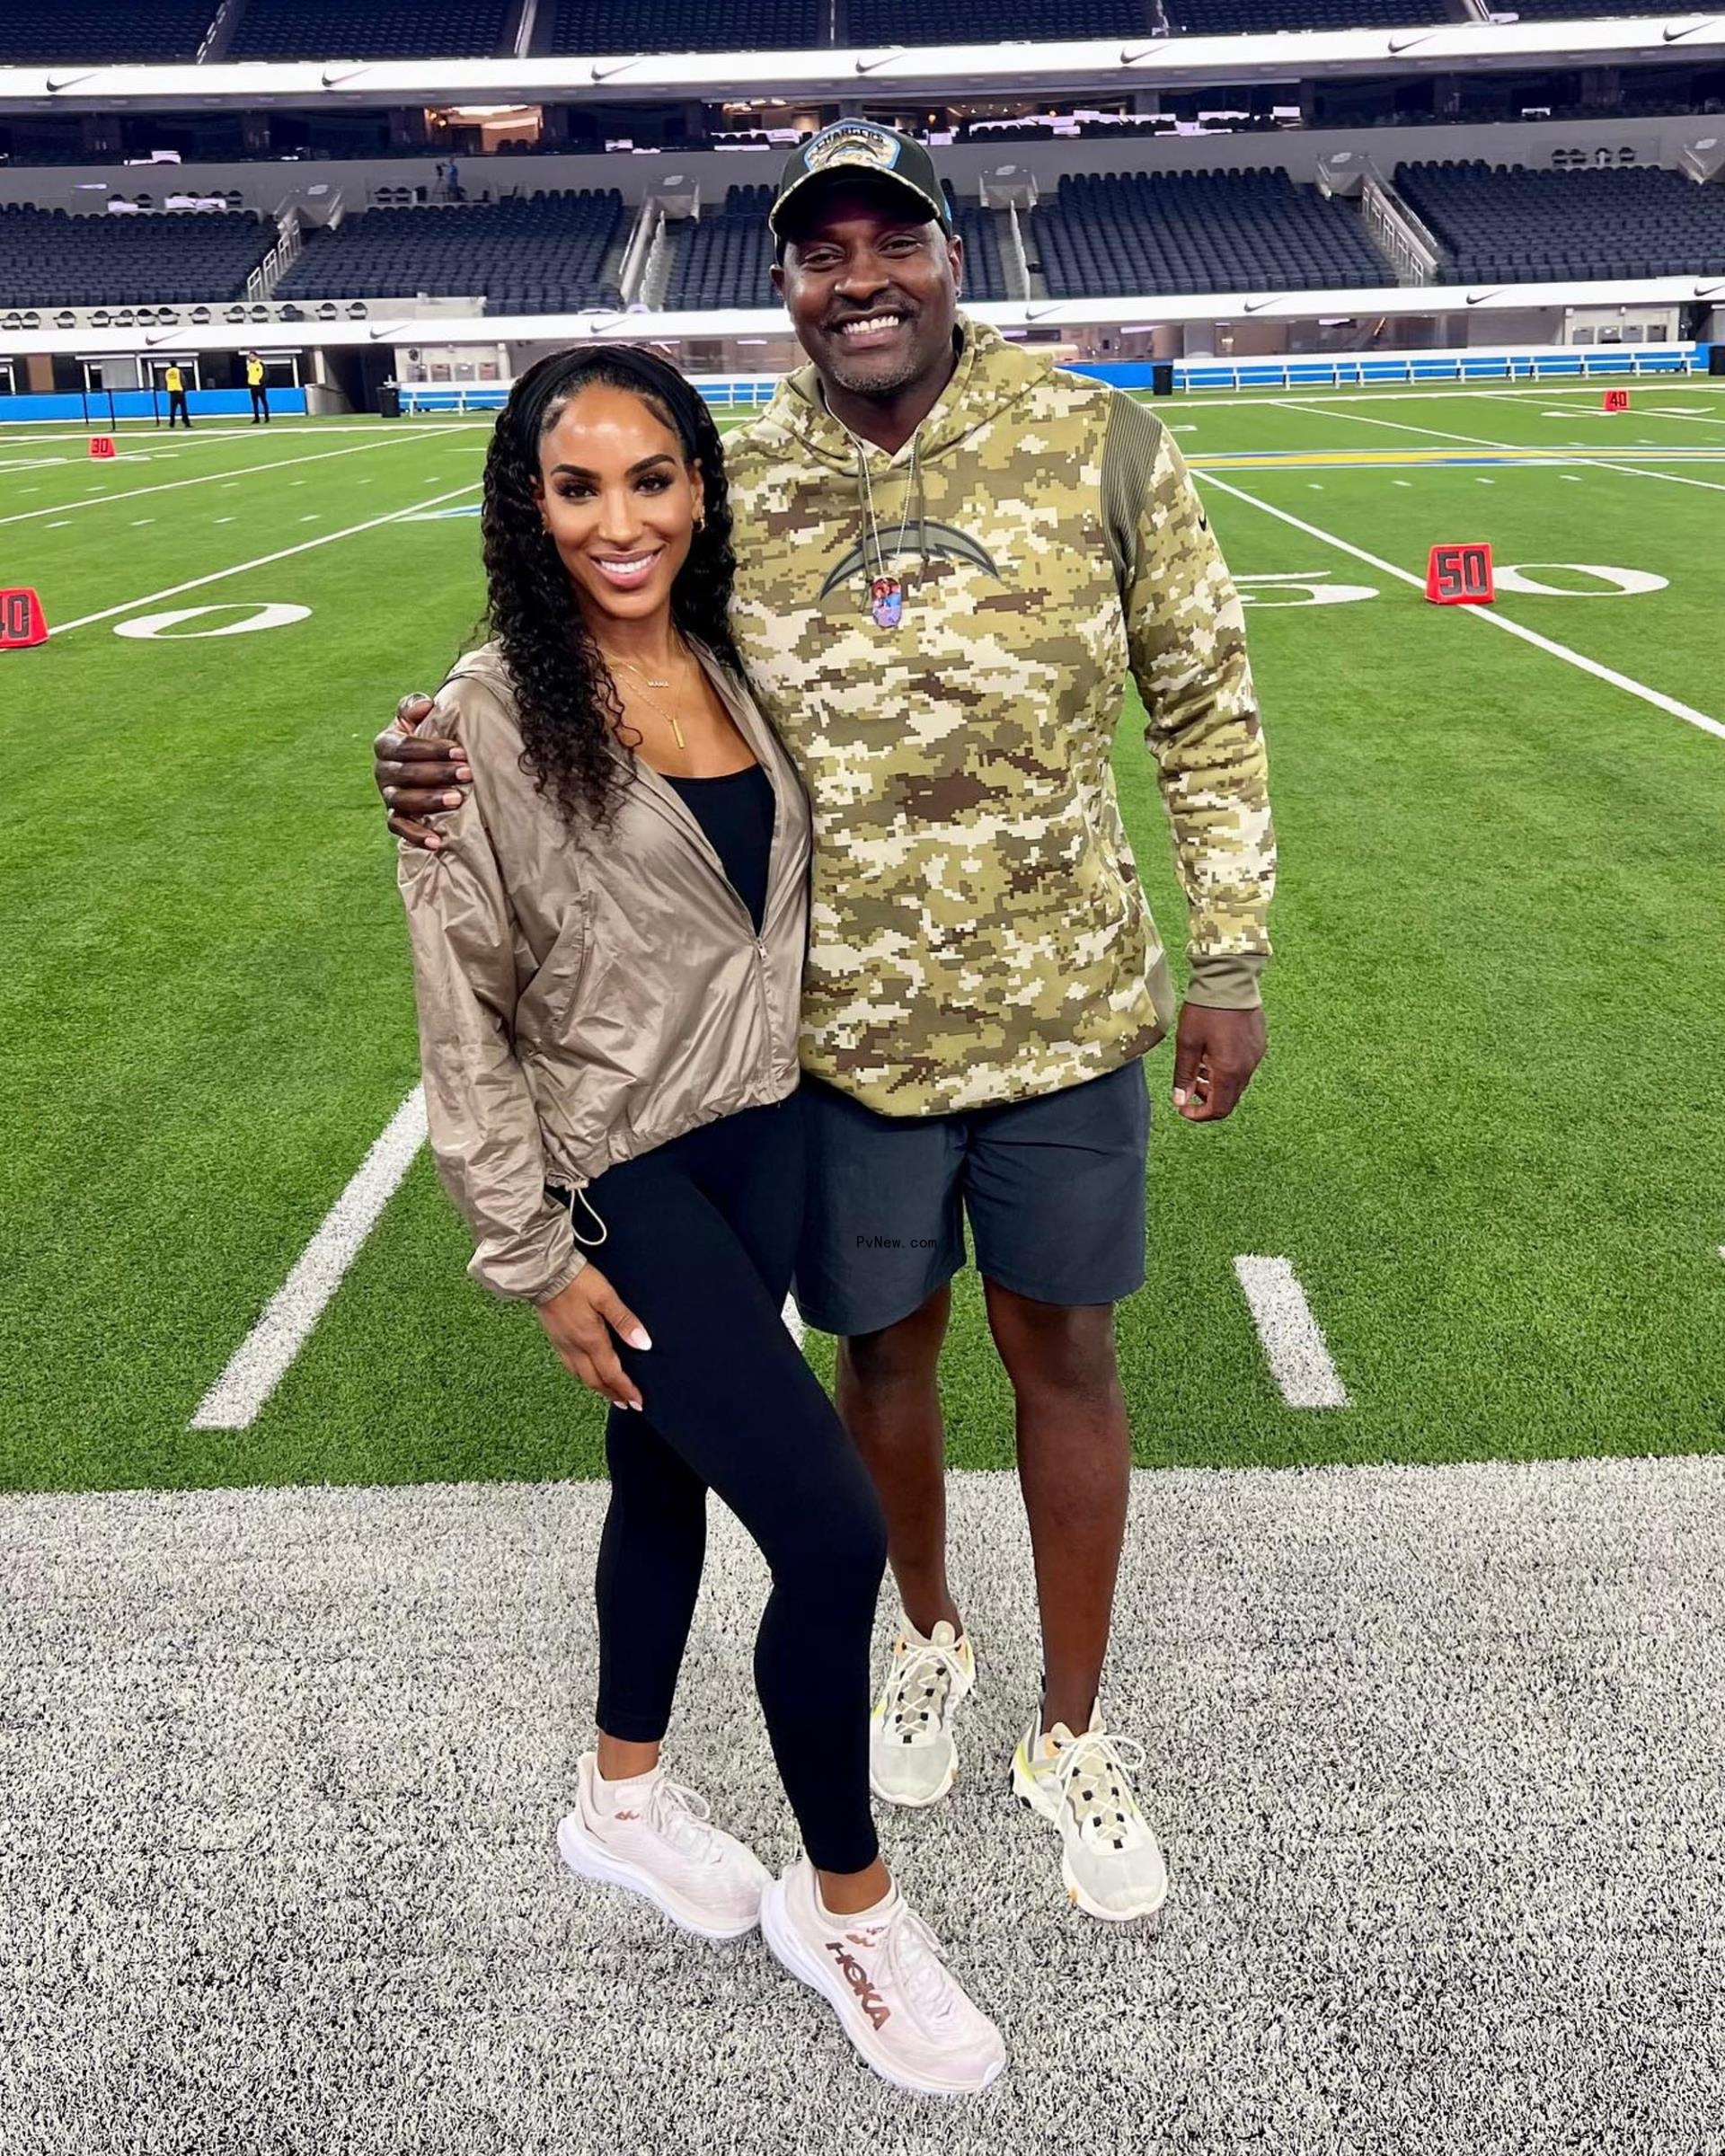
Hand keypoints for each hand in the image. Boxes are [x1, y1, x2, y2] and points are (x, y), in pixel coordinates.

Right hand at [374, 692, 472, 850]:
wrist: (425, 762)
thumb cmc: (427, 737)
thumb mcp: (419, 718)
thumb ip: (414, 706)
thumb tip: (425, 705)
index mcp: (386, 744)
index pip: (403, 746)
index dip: (431, 749)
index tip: (460, 751)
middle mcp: (383, 771)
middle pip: (405, 773)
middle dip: (438, 773)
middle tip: (466, 773)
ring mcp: (388, 796)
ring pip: (403, 801)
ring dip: (430, 801)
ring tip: (457, 800)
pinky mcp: (395, 817)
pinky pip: (399, 828)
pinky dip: (415, 835)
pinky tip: (436, 841)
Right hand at [536, 1264, 652, 1411]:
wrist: (544, 1273)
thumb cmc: (577, 1282)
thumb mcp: (606, 1296)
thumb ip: (624, 1321)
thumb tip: (643, 1344)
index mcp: (591, 1340)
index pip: (612, 1374)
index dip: (626, 1389)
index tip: (638, 1402)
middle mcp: (575, 1348)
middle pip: (596, 1381)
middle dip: (613, 1394)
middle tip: (628, 1403)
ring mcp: (563, 1345)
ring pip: (581, 1377)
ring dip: (598, 1389)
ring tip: (611, 1395)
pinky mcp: (555, 1339)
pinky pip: (570, 1367)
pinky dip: (583, 1377)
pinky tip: (587, 1374)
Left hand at [1170, 1002, 1265, 1122]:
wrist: (1229, 981)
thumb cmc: (1205, 1010)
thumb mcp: (1186, 1044)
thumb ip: (1184, 1076)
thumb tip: (1180, 1100)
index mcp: (1229, 1071)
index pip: (1219, 1109)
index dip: (1199, 1115)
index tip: (1184, 1108)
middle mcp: (1247, 1068)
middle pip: (1229, 1099)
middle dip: (1207, 1099)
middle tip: (1189, 1086)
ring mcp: (1255, 1056)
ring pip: (1235, 1084)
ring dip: (1216, 1084)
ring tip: (1198, 1067)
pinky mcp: (1258, 1045)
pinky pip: (1243, 1068)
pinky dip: (1226, 1070)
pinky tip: (1212, 1055)